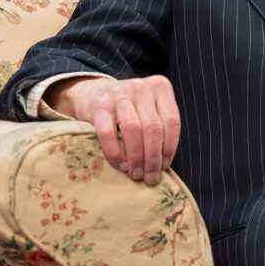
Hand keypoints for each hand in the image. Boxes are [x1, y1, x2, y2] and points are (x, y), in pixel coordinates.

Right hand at [45, 75, 180, 185]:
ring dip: (136, 157)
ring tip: (136, 174)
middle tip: (150, 177)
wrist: (93, 93)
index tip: (164, 167)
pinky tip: (120, 165)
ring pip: (133, 129)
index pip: (172, 121)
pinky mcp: (98, 106)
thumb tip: (163, 165)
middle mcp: (141, 88)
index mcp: (160, 87)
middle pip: (153, 128)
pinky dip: (115, 152)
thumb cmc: (128, 108)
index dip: (169, 147)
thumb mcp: (148, 109)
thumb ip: (159, 128)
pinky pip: (108, 133)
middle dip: (153, 157)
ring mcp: (119, 94)